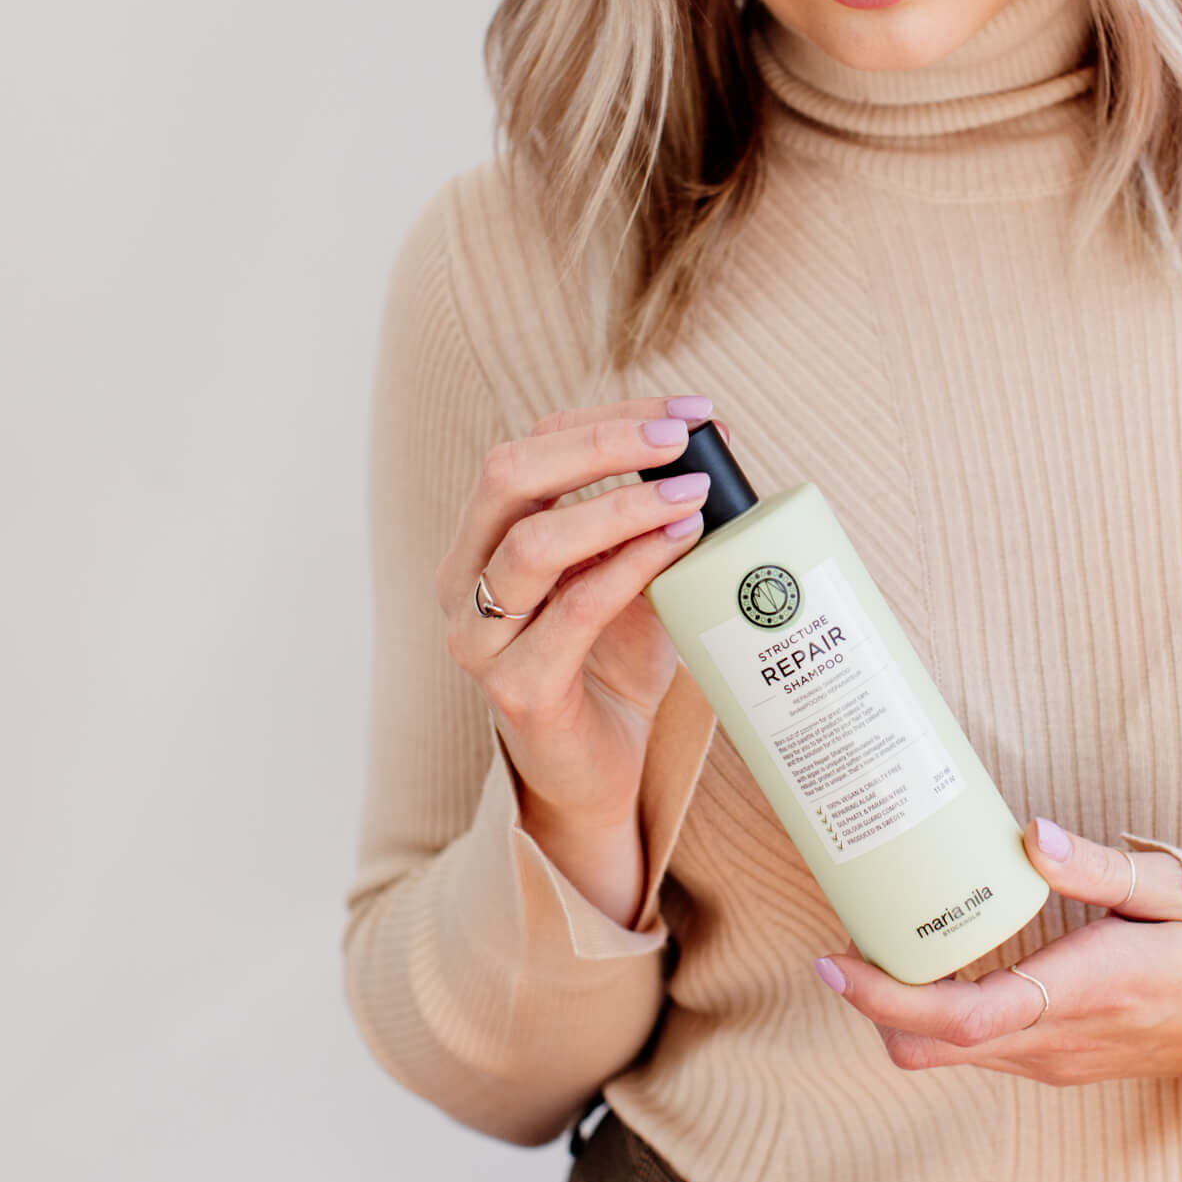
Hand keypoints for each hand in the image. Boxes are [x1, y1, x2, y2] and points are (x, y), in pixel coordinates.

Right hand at [438, 393, 717, 827]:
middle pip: (508, 476)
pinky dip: (629, 568)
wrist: (597, 770)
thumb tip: (718, 439)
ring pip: (532, 543)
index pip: (530, 447)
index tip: (687, 412)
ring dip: (620, 507)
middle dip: (601, 444)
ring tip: (690, 495)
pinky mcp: (519, 689)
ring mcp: (481, 638)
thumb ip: (656, 514)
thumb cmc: (613, 661)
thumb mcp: (632, 572)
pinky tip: (676, 545)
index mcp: (481, 539)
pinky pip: (572, 610)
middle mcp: (463, 580)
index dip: (607, 417)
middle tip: (680, 439)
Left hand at [811, 817, 1181, 1084]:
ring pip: (951, 1057)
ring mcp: (1059, 1061)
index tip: (836, 963)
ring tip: (885, 943)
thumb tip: (1029, 834)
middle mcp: (1062, 1041)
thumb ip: (1097, 867)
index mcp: (1088, 991)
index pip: (965, 1018)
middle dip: (874, 1007)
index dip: (888, 998)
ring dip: (904, 1012)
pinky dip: (941, 1017)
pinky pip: (981, 1052)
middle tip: (846, 943)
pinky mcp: (1061, 1062)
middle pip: (935, 1048)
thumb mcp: (1176, 888)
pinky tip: (941, 963)